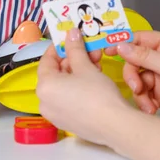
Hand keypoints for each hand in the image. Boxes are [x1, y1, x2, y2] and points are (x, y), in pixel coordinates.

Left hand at [37, 28, 131, 144]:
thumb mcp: (86, 67)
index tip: (71, 39)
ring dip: (78, 73)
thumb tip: (71, 33)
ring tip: (97, 65)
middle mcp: (44, 102)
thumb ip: (75, 49)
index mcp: (44, 87)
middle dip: (74, 60)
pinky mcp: (67, 123)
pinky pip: (68, 100)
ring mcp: (55, 115)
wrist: (116, 125)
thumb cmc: (98, 94)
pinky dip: (78, 88)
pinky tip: (94, 82)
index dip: (59, 47)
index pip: (46, 60)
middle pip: (56, 74)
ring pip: (63, 87)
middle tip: (90, 52)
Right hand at [105, 31, 159, 128]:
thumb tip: (122, 46)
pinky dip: (143, 101)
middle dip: (132, 75)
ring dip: (139, 92)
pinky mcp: (156, 92)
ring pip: (134, 78)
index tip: (109, 50)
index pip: (139, 39)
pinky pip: (139, 93)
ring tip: (148, 102)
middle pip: (133, 60)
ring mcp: (158, 76)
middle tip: (136, 86)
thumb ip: (145, 56)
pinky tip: (152, 108)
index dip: (123, 44)